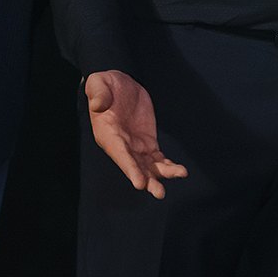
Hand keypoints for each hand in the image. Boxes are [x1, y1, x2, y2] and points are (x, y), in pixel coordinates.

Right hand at [84, 70, 187, 197]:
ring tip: (180, 174)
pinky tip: (179, 171)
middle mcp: (121, 146)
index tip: (139, 183)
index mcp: (108, 134)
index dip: (130, 169)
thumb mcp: (98, 84)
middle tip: (159, 192)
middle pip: (135, 167)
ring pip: (149, 166)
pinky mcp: (147, 143)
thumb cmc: (104, 85)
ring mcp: (135, 146)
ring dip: (162, 174)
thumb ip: (98, 94)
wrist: (118, 84)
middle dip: (147, 180)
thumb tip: (97, 104)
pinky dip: (167, 165)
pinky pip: (158, 158)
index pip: (120, 154)